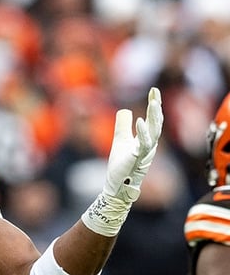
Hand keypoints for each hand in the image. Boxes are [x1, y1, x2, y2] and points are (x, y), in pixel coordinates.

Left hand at [102, 87, 162, 202]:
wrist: (117, 184)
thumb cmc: (121, 164)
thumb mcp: (121, 139)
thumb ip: (123, 125)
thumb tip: (125, 110)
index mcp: (147, 139)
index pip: (154, 119)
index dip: (154, 105)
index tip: (154, 90)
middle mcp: (150, 145)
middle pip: (157, 123)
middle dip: (157, 107)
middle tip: (156, 92)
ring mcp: (145, 152)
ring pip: (155, 132)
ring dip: (154, 117)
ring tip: (154, 103)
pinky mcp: (137, 158)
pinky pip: (143, 144)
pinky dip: (143, 133)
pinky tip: (140, 121)